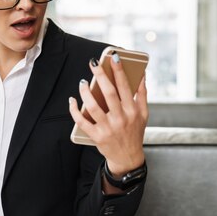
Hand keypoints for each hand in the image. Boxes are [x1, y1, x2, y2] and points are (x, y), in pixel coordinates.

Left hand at [69, 53, 147, 176]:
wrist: (128, 158)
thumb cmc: (134, 132)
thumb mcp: (143, 114)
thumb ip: (142, 95)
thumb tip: (141, 75)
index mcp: (132, 111)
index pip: (125, 87)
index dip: (119, 71)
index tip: (114, 57)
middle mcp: (121, 119)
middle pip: (109, 94)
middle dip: (100, 76)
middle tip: (93, 64)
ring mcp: (108, 128)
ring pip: (93, 107)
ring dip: (86, 93)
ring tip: (82, 82)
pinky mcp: (97, 136)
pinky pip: (82, 121)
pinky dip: (75, 110)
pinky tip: (72, 100)